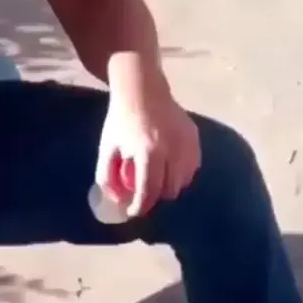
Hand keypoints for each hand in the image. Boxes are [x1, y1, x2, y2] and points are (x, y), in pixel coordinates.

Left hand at [95, 91, 200, 216]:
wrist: (142, 90)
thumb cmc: (121, 120)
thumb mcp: (107, 148)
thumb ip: (107, 177)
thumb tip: (118, 202)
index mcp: (147, 152)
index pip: (149, 191)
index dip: (141, 207)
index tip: (133, 212)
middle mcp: (171, 149)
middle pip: (169, 190)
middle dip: (156, 198)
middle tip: (144, 194)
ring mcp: (187, 143)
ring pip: (184, 181)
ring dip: (170, 187)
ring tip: (157, 181)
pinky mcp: (195, 137)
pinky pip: (193, 167)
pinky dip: (182, 174)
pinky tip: (170, 169)